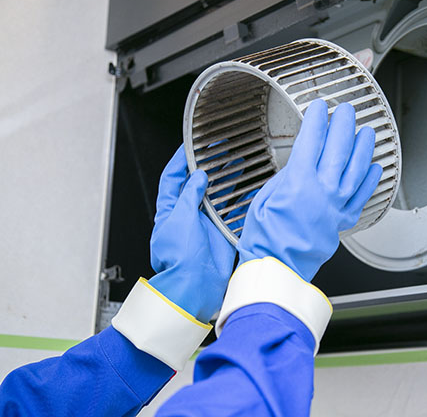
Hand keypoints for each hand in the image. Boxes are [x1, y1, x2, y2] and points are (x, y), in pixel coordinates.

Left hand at [148, 145, 238, 322]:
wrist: (194, 286)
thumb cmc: (179, 257)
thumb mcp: (179, 217)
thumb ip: (190, 194)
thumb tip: (198, 177)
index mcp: (170, 210)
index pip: (171, 178)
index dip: (180, 161)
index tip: (190, 147)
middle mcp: (187, 216)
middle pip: (197, 184)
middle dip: (207, 166)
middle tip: (219, 151)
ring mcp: (204, 224)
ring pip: (216, 196)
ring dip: (226, 180)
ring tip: (237, 164)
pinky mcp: (220, 234)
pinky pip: (232, 213)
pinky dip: (240, 201)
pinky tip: (248, 190)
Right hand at [236, 100, 382, 281]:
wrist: (278, 269)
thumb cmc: (266, 240)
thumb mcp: (264, 199)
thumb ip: (284, 178)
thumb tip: (298, 165)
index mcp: (298, 182)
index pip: (312, 140)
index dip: (317, 119)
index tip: (319, 107)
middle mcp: (322, 190)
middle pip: (338, 148)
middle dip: (343, 124)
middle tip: (346, 110)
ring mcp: (336, 205)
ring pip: (357, 168)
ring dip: (364, 147)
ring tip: (367, 132)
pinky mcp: (343, 220)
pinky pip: (363, 195)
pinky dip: (371, 180)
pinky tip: (375, 168)